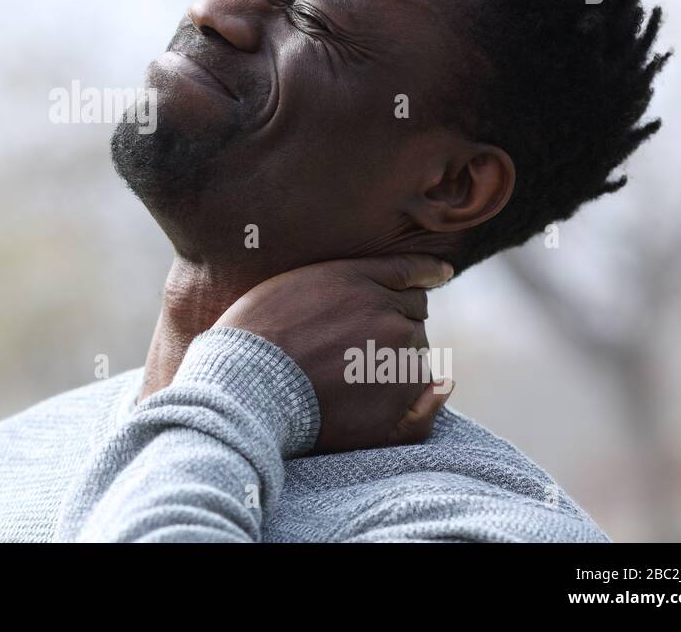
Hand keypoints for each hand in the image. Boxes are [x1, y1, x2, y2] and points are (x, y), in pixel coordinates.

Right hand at [214, 254, 454, 452]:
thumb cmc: (258, 333)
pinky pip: (429, 398)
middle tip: (358, 342)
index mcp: (360, 281)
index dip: (410, 284)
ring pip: (419, 355)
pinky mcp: (396, 405)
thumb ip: (348, 275)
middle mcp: (388, 317)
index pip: (410, 276)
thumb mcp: (296, 282)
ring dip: (400, 359)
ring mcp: (396, 362)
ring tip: (356, 374)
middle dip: (396, 322)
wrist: (244, 385)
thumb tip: (422, 274)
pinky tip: (433, 391)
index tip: (436, 276)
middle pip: (415, 315)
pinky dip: (429, 397)